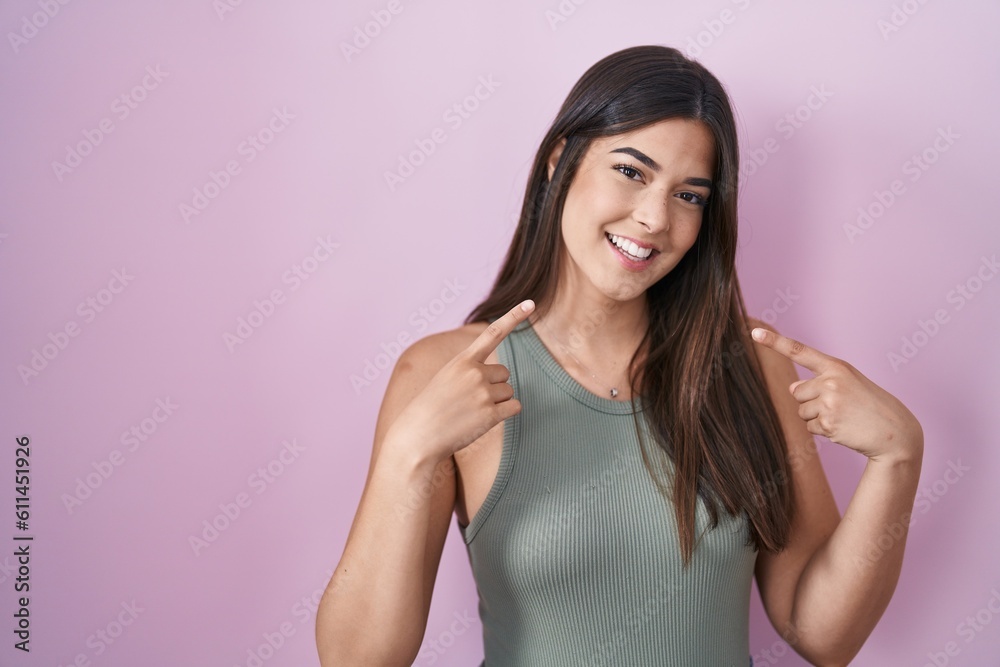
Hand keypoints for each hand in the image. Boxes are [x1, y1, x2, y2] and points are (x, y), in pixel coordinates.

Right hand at [387, 299, 534, 462]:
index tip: (531, 303)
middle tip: (469, 400)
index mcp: (462, 361)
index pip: (493, 333)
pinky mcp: (490, 415)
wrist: (417, 437)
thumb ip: (470, 370)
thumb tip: (501, 376)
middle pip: (504, 374)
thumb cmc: (430, 409)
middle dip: (493, 386)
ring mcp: (483, 394)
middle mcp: (475, 373)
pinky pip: (514, 408)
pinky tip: (482, 421)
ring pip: (508, 392)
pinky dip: (504, 414)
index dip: (514, 317)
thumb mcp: (445, 378)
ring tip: (471, 412)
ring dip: (496, 403)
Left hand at [750, 326, 922, 462]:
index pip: (800, 351)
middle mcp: (831, 381)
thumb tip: (792, 389)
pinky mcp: (828, 424)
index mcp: (837, 366)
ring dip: (818, 418)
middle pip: (797, 392)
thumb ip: (820, 381)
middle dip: (812, 401)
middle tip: (841, 406)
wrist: (895, 432)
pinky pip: (810, 428)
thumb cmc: (871, 406)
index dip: (775, 342)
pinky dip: (823, 431)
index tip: (754, 333)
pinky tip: (845, 428)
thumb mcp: (849, 384)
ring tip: (845, 416)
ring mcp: (829, 402)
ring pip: (802, 411)